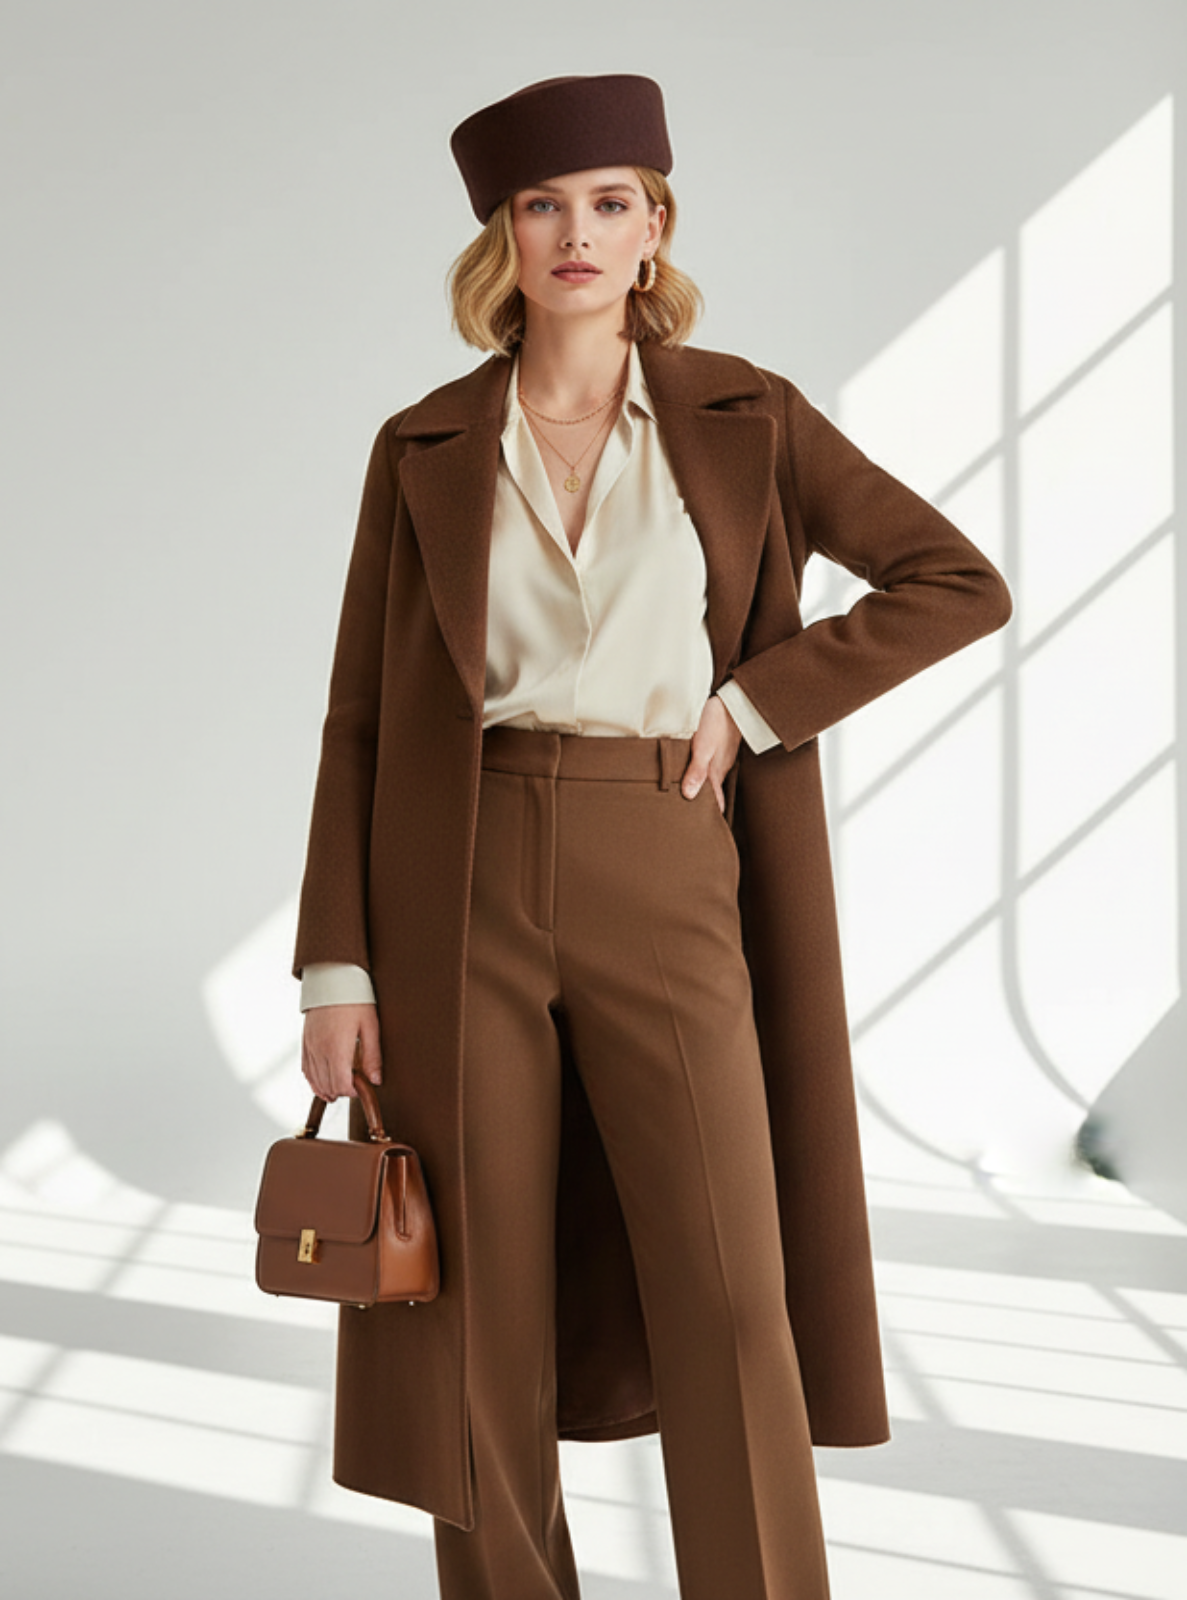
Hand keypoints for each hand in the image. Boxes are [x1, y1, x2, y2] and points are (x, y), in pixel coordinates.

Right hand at [301, 1004, 381, 1100]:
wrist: (332, 979)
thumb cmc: (354, 1000)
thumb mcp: (370, 1026)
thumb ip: (372, 1056)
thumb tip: (375, 1081)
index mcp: (337, 1048)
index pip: (341, 1084)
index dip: (352, 1092)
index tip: (361, 1087)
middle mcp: (320, 1050)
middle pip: (328, 1086)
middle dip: (341, 1092)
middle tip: (353, 1087)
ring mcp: (310, 1047)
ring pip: (314, 1080)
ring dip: (327, 1089)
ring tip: (339, 1091)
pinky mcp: (304, 1042)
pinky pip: (305, 1069)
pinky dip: (314, 1080)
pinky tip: (322, 1083)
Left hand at [681, 694, 741, 812]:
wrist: (733, 701)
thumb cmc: (717, 722)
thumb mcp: (703, 746)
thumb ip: (696, 770)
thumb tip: (689, 795)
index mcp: (716, 772)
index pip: (714, 802)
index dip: (709, 816)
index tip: (703, 830)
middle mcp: (720, 768)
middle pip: (712, 793)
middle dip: (705, 807)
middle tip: (692, 820)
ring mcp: (721, 759)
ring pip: (711, 780)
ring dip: (702, 791)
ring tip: (690, 802)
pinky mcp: (719, 749)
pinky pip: (710, 768)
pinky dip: (703, 776)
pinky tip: (695, 775)